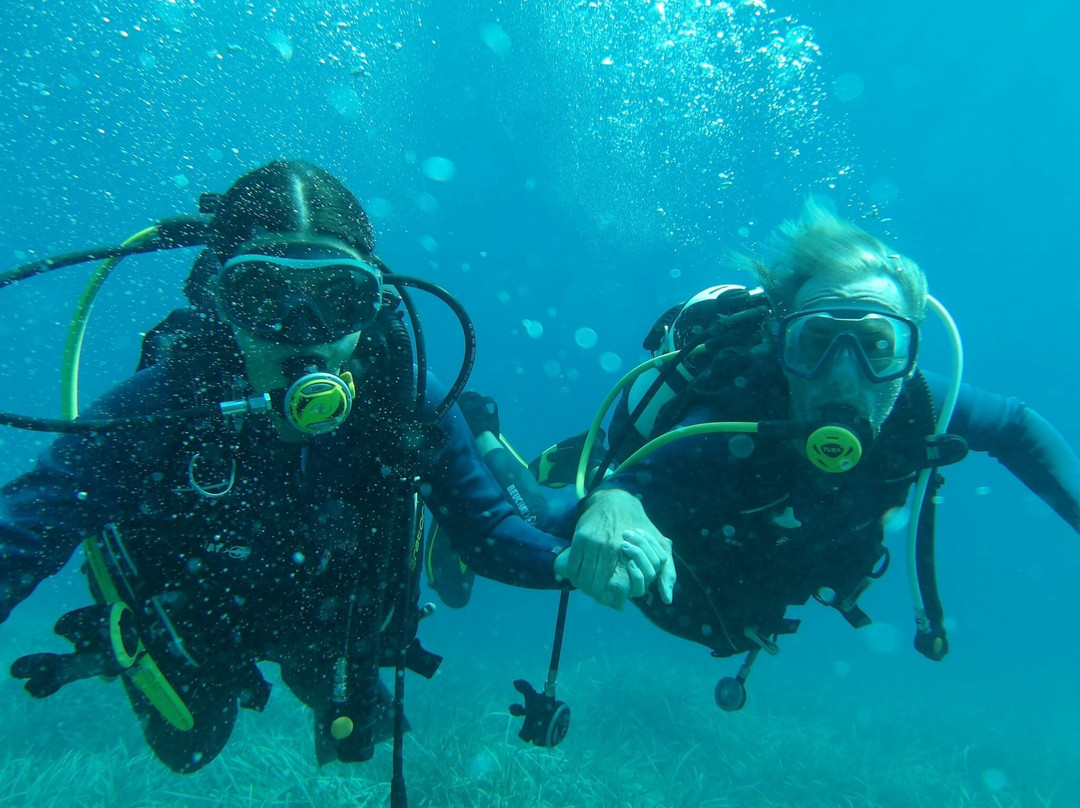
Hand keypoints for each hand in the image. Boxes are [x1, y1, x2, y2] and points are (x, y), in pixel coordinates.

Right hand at [554, 489, 675, 609]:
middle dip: (596, 594)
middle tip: (598, 596)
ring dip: (584, 587)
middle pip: (595, 584)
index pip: (614, 585)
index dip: (611, 597)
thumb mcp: (659, 546)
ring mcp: (591, 541)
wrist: (615, 500)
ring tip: (589, 589)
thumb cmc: (639, 525)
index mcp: (624, 550)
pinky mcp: (580, 537)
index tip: (610, 599)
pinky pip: (573, 565)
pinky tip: (579, 578)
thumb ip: (666, 571)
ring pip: (582, 577)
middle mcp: (606, 546)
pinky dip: (574, 575)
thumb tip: (668, 598)